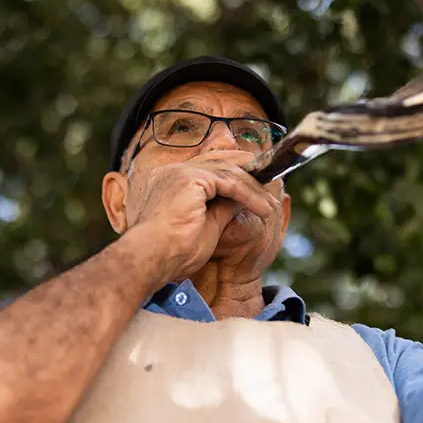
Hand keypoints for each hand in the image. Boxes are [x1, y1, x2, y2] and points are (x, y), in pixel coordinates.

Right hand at [128, 151, 280, 283]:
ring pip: (229, 173)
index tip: (256, 187)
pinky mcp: (192, 178)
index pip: (209, 167)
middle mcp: (174, 170)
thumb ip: (222, 207)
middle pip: (221, 164)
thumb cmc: (173, 252)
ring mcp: (181, 171)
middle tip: (269, 189)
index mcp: (171, 180)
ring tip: (270, 206)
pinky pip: (230, 183)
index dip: (235, 173)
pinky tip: (264, 209)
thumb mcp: (206, 225)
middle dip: (249, 175)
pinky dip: (250, 196)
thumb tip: (241, 199)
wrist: (152, 258)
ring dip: (254, 190)